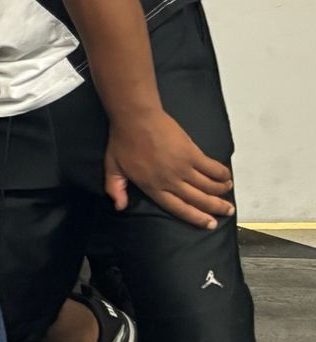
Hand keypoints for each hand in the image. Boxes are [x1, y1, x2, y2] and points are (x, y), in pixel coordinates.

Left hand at [105, 110, 233, 227]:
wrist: (135, 117)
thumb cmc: (123, 140)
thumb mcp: (113, 167)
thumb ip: (115, 188)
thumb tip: (120, 206)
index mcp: (152, 187)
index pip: (179, 208)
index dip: (196, 218)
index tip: (210, 224)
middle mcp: (170, 181)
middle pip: (198, 199)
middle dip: (216, 208)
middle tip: (228, 211)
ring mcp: (183, 167)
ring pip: (208, 185)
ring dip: (221, 191)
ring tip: (227, 193)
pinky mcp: (192, 153)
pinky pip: (212, 168)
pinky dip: (221, 174)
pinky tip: (226, 177)